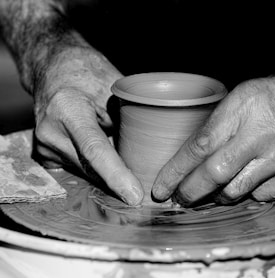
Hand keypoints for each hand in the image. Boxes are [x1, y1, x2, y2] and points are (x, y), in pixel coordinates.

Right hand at [33, 47, 143, 205]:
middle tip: (144, 190)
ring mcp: (44, 146)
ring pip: (84, 173)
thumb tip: (149, 151)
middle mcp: (50, 131)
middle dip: (118, 182)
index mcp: (67, 108)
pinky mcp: (44, 154)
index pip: (94, 149)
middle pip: (90, 168)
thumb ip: (127, 117)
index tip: (135, 196)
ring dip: (106, 176)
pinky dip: (95, 170)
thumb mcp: (114, 87)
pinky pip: (76, 169)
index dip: (116, 175)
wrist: (53, 70)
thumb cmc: (87, 73)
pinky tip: (107, 163)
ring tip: (126, 170)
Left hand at [152, 76, 274, 205]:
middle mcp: (262, 135)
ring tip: (209, 192)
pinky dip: (249, 191)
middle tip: (178, 199)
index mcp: (242, 110)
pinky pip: (262, 196)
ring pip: (236, 191)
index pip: (199, 146)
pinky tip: (249, 179)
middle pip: (215, 174)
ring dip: (217, 196)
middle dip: (190, 192)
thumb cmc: (270, 98)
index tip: (160, 188)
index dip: (175, 172)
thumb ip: (214, 128)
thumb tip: (189, 161)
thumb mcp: (237, 99)